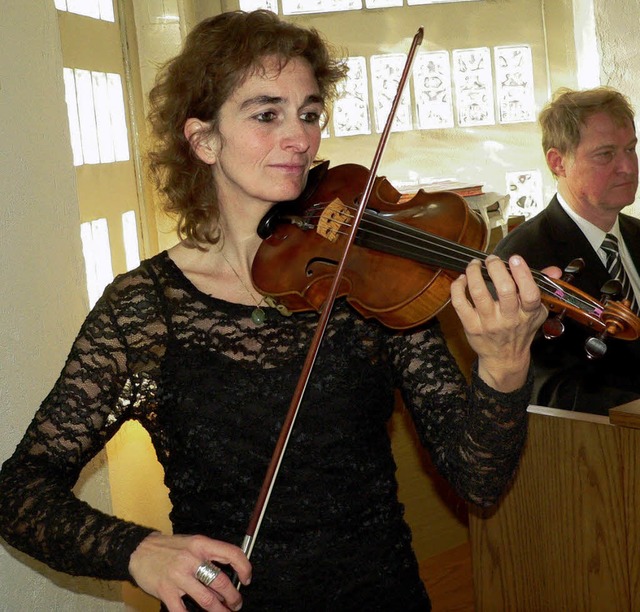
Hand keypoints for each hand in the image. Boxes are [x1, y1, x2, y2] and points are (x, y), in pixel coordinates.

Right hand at [129, 532, 251, 610]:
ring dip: (219, 610)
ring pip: (206, 599)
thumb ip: (209, 558)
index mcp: (201, 544)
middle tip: (236, 604)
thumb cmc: (169, 548)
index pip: (231, 554)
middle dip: (233, 597)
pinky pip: (182, 611)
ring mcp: (178, 576)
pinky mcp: (165, 590)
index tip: (247, 578)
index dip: (244, 567)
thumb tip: (227, 578)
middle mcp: (191, 559)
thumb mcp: (192, 544)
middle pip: (220, 581)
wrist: (139, 550)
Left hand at [450, 254, 549, 391]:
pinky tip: (462, 279)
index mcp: (528, 313)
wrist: (504, 359)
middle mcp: (509, 318)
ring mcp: (488, 323)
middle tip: (492, 259)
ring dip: (474, 273)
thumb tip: (554, 270)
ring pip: (479, 293)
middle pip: (504, 290)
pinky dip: (458, 287)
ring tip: (474, 265)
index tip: (515, 259)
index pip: (530, 293)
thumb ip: (544, 288)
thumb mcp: (537, 312)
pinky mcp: (471, 326)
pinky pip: (460, 303)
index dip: (523, 274)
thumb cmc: (521, 331)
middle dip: (496, 268)